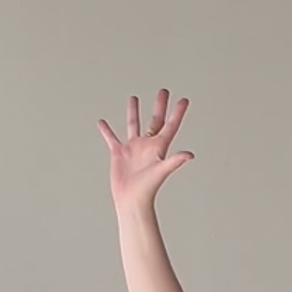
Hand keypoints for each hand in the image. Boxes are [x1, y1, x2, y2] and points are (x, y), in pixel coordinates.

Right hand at [97, 89, 193, 212]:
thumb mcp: (162, 171)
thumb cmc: (148, 189)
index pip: (170, 125)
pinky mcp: (119, 154)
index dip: (177, 113)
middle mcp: (147, 145)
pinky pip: (112, 138)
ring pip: (133, 125)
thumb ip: (175, 161)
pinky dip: (107, 130)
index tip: (183, 100)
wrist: (131, 200)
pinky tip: (102, 122)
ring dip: (134, 112)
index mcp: (159, 147)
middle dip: (159, 106)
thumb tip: (190, 155)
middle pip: (155, 120)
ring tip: (133, 98)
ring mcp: (133, 148)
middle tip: (163, 91)